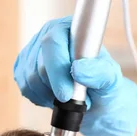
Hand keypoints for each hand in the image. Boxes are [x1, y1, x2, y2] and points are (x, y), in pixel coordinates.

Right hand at [13, 16, 136, 135]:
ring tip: (68, 97)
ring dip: (49, 95)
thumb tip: (78, 69)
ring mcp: (34, 52)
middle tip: (76, 99)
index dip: (57, 70)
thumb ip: (100, 73)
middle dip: (56, 88)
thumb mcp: (112, 82)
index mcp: (71, 30)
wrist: (99, 105)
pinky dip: (40, 99)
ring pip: (30, 79)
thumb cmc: (107, 90)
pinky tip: (55, 98)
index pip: (53, 43)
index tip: (67, 94)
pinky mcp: (24, 69)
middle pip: (38, 64)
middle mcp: (49, 35)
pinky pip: (25, 88)